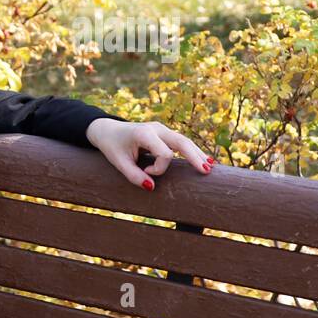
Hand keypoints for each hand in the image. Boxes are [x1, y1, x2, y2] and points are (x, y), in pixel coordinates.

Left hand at [85, 118, 213, 189]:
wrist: (107, 130)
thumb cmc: (112, 146)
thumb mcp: (118, 163)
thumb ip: (133, 176)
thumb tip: (151, 188)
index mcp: (145, 133)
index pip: (164, 154)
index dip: (158, 168)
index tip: (145, 172)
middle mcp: (157, 129)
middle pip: (181, 142)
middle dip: (194, 156)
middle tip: (206, 170)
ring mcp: (162, 129)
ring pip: (184, 141)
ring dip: (197, 153)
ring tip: (210, 166)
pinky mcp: (164, 133)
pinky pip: (180, 142)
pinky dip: (191, 150)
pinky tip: (204, 159)